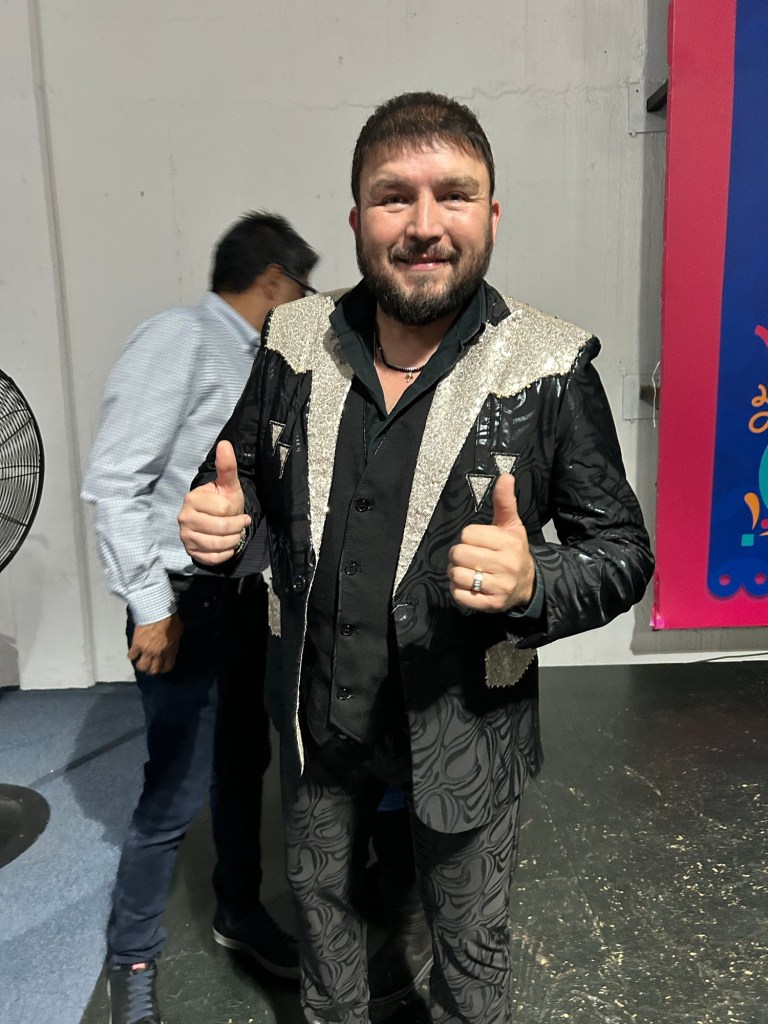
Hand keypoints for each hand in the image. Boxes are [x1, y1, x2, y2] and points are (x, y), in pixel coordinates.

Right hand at [128, 613, 183, 674]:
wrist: (159, 612)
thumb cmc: (170, 618)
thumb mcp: (178, 631)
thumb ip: (174, 641)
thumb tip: (172, 642)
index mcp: (170, 650)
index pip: (168, 667)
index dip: (164, 669)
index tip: (161, 667)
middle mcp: (159, 653)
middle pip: (154, 670)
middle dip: (152, 670)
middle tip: (149, 667)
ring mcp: (147, 650)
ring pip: (142, 666)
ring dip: (141, 665)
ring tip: (140, 662)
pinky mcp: (137, 645)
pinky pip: (132, 655)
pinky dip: (132, 655)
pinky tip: (133, 653)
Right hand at [178, 440, 250, 564]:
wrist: (217, 520)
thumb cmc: (223, 501)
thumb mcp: (228, 485)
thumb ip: (227, 466)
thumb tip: (225, 443)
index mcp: (192, 499)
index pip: (224, 510)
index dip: (236, 512)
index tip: (237, 511)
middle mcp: (184, 517)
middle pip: (221, 529)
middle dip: (237, 528)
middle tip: (240, 524)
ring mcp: (185, 536)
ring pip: (218, 545)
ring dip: (233, 541)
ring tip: (235, 534)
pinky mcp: (190, 551)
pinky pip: (213, 558)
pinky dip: (226, 553)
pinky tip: (227, 545)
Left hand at [448, 474, 535, 612]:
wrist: (528, 584)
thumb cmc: (514, 551)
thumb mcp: (511, 525)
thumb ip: (505, 501)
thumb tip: (506, 476)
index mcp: (508, 543)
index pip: (468, 534)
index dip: (469, 537)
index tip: (479, 542)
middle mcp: (506, 565)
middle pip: (459, 554)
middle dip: (459, 554)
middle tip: (469, 556)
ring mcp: (499, 587)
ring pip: (457, 575)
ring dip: (456, 572)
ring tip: (468, 570)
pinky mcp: (490, 604)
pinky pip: (459, 595)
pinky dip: (458, 590)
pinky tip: (470, 585)